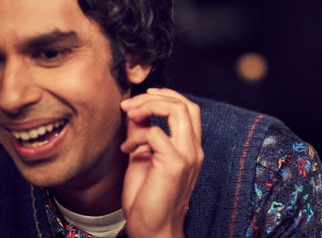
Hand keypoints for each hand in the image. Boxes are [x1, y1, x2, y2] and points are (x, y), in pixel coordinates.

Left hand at [120, 88, 203, 237]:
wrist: (153, 230)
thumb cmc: (147, 200)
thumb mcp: (142, 158)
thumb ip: (141, 134)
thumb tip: (133, 112)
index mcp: (190, 148)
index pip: (188, 108)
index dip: (165, 97)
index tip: (140, 100)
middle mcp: (194, 149)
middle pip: (185, 104)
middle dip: (156, 96)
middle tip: (131, 104)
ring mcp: (187, 155)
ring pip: (177, 110)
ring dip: (149, 106)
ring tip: (130, 114)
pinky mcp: (175, 164)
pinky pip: (155, 133)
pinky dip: (137, 135)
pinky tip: (127, 149)